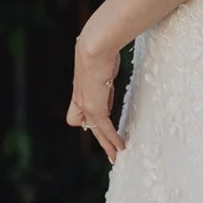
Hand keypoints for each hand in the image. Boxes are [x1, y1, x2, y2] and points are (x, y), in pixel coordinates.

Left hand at [66, 38, 124, 162]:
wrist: (95, 46)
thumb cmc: (101, 46)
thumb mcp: (102, 59)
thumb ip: (105, 70)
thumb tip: (109, 74)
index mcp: (81, 86)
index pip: (81, 107)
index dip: (90, 114)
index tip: (105, 118)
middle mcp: (80, 97)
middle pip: (84, 122)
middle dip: (98, 135)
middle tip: (109, 148)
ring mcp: (86, 104)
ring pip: (95, 130)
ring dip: (107, 143)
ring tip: (115, 156)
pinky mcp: (95, 108)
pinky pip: (105, 129)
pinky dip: (112, 139)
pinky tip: (121, 147)